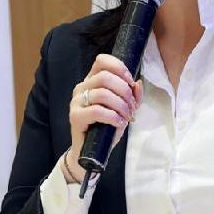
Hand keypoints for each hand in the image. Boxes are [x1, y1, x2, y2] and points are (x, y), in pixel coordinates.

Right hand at [65, 54, 142, 181]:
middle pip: (105, 76)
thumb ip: (133, 96)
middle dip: (124, 91)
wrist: (92, 152)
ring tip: (127, 116)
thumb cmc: (107, 127)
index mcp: (92, 80)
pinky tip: (119, 123)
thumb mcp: (125, 109)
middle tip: (131, 107)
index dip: (119, 67)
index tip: (130, 82)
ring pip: (103, 93)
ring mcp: (76, 101)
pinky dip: (113, 116)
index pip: (102, 61)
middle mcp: (82, 87)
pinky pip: (97, 110)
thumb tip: (138, 83)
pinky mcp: (75, 116)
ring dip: (121, 105)